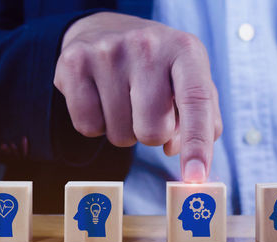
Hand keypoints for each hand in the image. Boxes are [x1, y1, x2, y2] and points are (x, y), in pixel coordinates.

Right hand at [54, 12, 221, 181]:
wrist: (107, 30)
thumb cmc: (158, 66)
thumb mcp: (190, 80)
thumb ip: (203, 120)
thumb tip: (182, 156)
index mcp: (185, 50)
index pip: (196, 101)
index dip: (197, 144)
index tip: (195, 177)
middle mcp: (147, 45)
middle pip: (153, 131)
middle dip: (152, 135)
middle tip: (148, 111)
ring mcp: (107, 52)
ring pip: (119, 135)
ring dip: (125, 130)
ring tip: (124, 99)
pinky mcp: (73, 63)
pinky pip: (87, 127)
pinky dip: (96, 125)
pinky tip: (100, 98)